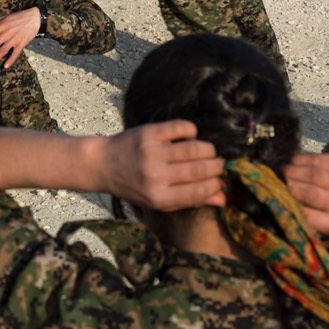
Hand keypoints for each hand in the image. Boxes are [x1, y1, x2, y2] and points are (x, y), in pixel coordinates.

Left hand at [0, 8, 40, 68]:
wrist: (35, 18)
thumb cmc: (18, 17)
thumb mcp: (4, 17)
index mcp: (1, 26)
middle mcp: (7, 33)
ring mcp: (14, 39)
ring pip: (3, 50)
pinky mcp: (22, 43)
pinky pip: (15, 53)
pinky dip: (10, 60)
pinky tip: (5, 66)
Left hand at [98, 119, 223, 211]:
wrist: (103, 165)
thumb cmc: (135, 186)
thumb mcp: (160, 201)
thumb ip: (191, 200)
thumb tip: (224, 199)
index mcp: (160, 197)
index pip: (200, 191)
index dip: (216, 184)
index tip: (219, 179)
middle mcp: (156, 176)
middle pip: (200, 169)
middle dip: (216, 166)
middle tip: (219, 163)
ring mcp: (152, 153)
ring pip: (194, 148)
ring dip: (208, 149)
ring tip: (209, 151)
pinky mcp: (149, 133)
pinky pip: (181, 127)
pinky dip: (191, 130)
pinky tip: (191, 136)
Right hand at [283, 151, 328, 235]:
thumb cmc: (322, 210)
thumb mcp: (313, 220)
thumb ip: (298, 215)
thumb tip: (278, 202)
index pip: (307, 215)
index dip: (290, 205)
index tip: (277, 199)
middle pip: (311, 193)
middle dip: (291, 186)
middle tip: (278, 182)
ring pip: (313, 174)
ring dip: (294, 171)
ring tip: (283, 171)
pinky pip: (316, 159)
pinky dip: (301, 159)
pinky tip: (292, 162)